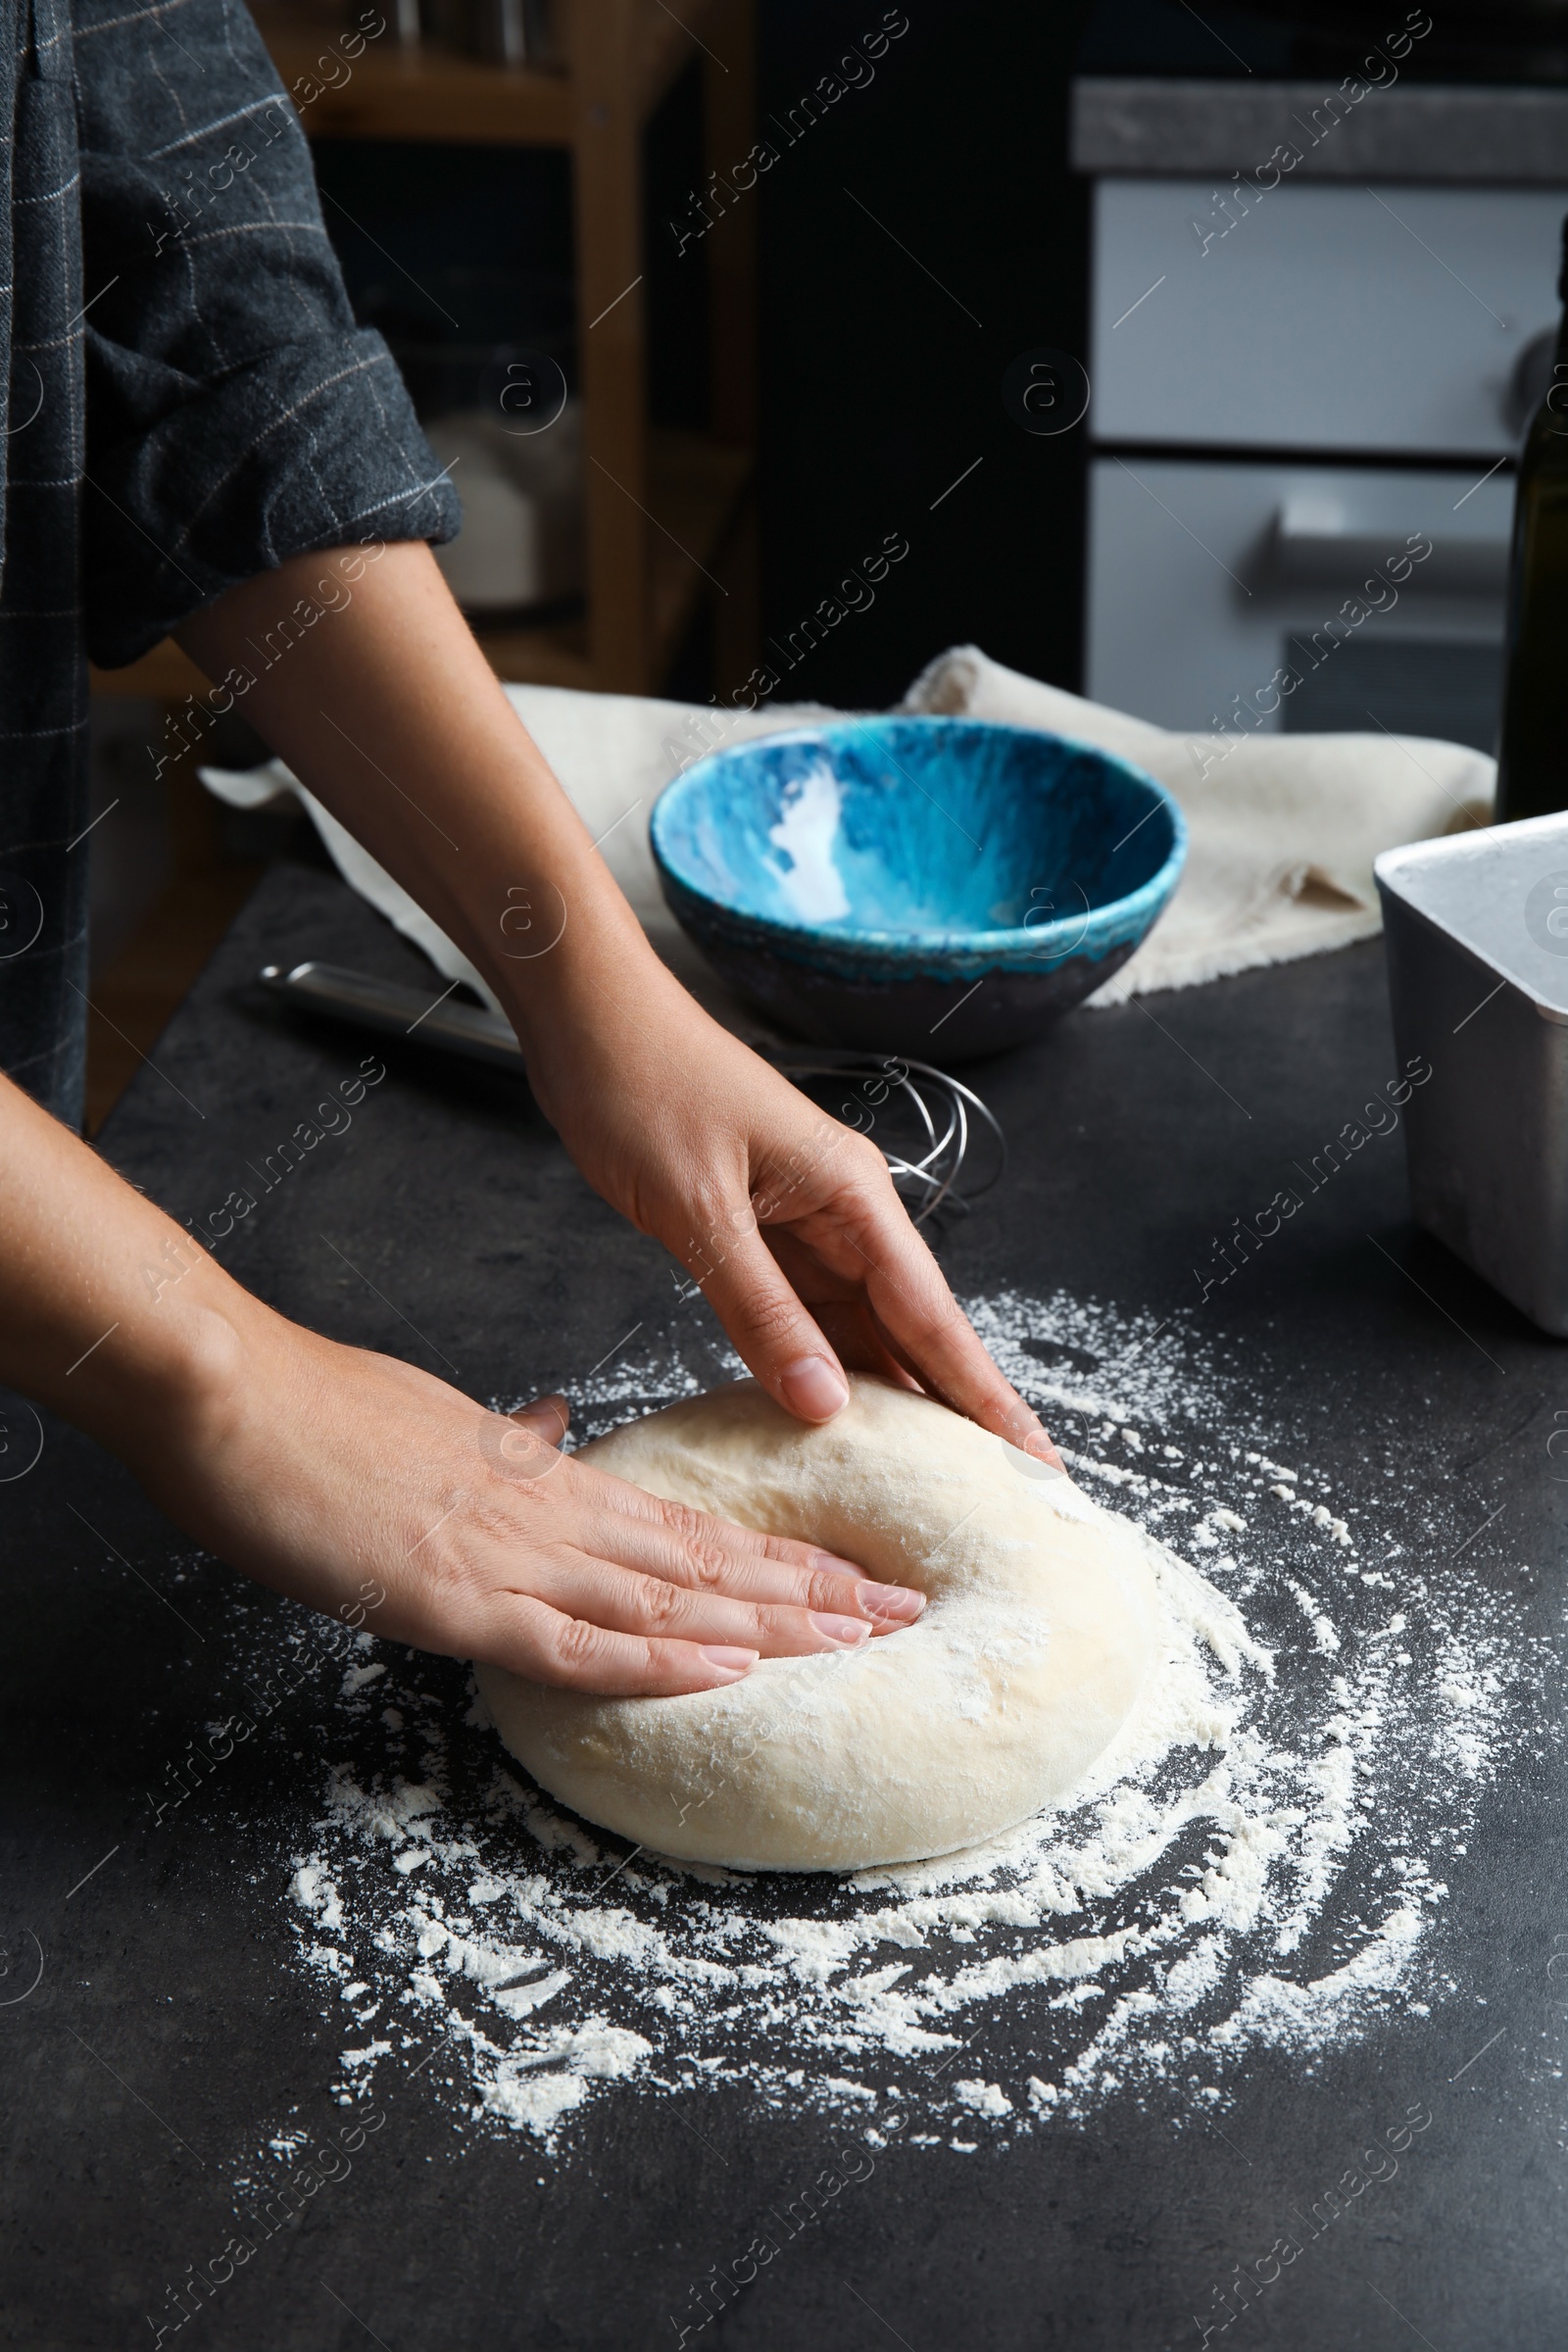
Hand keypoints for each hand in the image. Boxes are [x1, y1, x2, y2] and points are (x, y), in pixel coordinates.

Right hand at [143, 1307, 927, 1694]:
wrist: (232, 1395)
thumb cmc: (318, 1408)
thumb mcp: (431, 1415)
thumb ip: (501, 1434)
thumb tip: (550, 1421)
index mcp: (542, 1476)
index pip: (687, 1527)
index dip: (776, 1555)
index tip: (848, 1572)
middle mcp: (548, 1516)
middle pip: (705, 1562)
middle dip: (811, 1591)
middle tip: (903, 1610)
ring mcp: (507, 1557)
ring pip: (667, 1601)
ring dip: (770, 1626)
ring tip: (860, 1640)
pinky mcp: (454, 1598)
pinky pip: (574, 1644)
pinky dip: (656, 1663)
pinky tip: (727, 1672)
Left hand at [175, 543, 1058, 1467]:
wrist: (587, 1018)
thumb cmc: (642, 1089)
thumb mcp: (699, 1212)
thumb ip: (763, 1312)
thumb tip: (830, 1406)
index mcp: (851, 1196)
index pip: (934, 1317)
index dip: (982, 1396)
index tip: (1033, 1462)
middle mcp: (845, 1211)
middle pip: (915, 1328)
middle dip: (960, 1409)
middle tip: (1011, 1492)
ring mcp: (804, 1222)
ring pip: (864, 1326)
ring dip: (897, 1396)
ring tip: (942, 1478)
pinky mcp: (760, 1230)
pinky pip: (809, 1313)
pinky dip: (828, 1365)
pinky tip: (845, 1420)